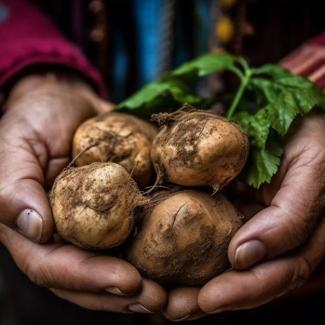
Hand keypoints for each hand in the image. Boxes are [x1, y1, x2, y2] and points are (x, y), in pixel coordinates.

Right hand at [0, 73, 165, 312]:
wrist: (66, 104)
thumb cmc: (35, 122)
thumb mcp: (16, 147)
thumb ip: (14, 188)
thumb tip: (36, 229)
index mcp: (37, 230)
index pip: (56, 267)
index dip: (91, 278)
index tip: (129, 281)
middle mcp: (68, 236)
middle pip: (93, 278)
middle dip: (126, 294)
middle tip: (162, 300)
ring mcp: (98, 226)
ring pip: (121, 264)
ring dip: (151, 283)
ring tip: (181, 294)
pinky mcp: (122, 210)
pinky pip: (141, 234)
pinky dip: (163, 250)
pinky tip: (187, 259)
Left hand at [163, 112, 324, 319]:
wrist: (293, 118)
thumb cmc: (311, 139)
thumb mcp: (311, 171)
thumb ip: (289, 216)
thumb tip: (244, 255)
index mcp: (305, 234)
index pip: (278, 273)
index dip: (245, 290)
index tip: (208, 299)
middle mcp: (279, 238)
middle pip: (248, 279)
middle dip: (211, 298)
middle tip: (172, 309)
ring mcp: (255, 225)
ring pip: (227, 265)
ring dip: (195, 286)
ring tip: (161, 299)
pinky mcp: (234, 212)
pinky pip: (212, 236)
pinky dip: (190, 254)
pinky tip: (165, 265)